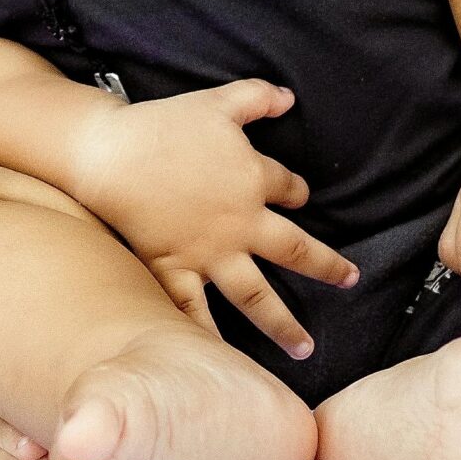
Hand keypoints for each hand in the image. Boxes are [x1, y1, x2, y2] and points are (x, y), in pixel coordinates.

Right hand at [71, 79, 358, 358]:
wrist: (111, 153)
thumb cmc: (164, 125)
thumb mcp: (217, 101)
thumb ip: (257, 97)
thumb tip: (289, 96)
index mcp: (252, 181)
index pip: (290, 189)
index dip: (297, 191)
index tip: (300, 196)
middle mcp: (239, 224)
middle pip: (294, 250)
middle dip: (325, 266)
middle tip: (349, 281)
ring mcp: (208, 253)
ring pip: (254, 296)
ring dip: (282, 324)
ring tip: (305, 349)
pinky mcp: (173, 268)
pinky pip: (192, 309)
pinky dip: (204, 336)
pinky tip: (219, 363)